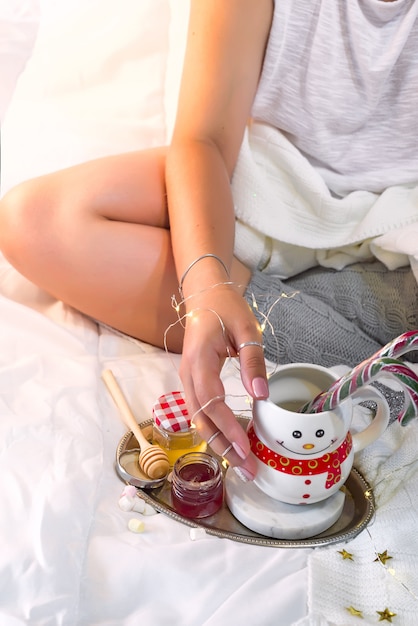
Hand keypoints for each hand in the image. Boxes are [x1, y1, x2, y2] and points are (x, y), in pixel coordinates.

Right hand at [179, 283, 267, 479]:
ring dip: (218, 443)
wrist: (205, 296)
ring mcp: (188, 380)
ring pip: (198, 419)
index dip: (228, 427)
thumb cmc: (226, 309)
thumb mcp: (246, 329)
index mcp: (200, 361)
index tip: (246, 447)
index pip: (211, 402)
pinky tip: (232, 442)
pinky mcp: (193, 383)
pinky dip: (215, 430)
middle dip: (223, 446)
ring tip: (242, 464)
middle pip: (201, 419)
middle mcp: (188, 375)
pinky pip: (201, 412)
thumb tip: (261, 397)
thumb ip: (253, 362)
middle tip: (248, 470)